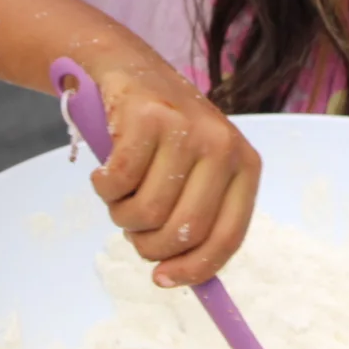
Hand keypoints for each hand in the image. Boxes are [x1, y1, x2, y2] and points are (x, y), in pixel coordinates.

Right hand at [71, 45, 260, 287]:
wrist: (128, 68)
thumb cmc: (163, 134)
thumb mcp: (194, 171)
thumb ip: (196, 216)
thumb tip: (179, 279)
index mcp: (245, 165)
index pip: (228, 236)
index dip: (193, 268)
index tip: (162, 280)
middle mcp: (223, 145)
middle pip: (183, 231)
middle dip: (148, 245)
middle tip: (133, 230)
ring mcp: (187, 129)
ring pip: (146, 211)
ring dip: (121, 215)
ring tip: (120, 193)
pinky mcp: (148, 117)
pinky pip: (117, 183)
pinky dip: (103, 187)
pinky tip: (106, 170)